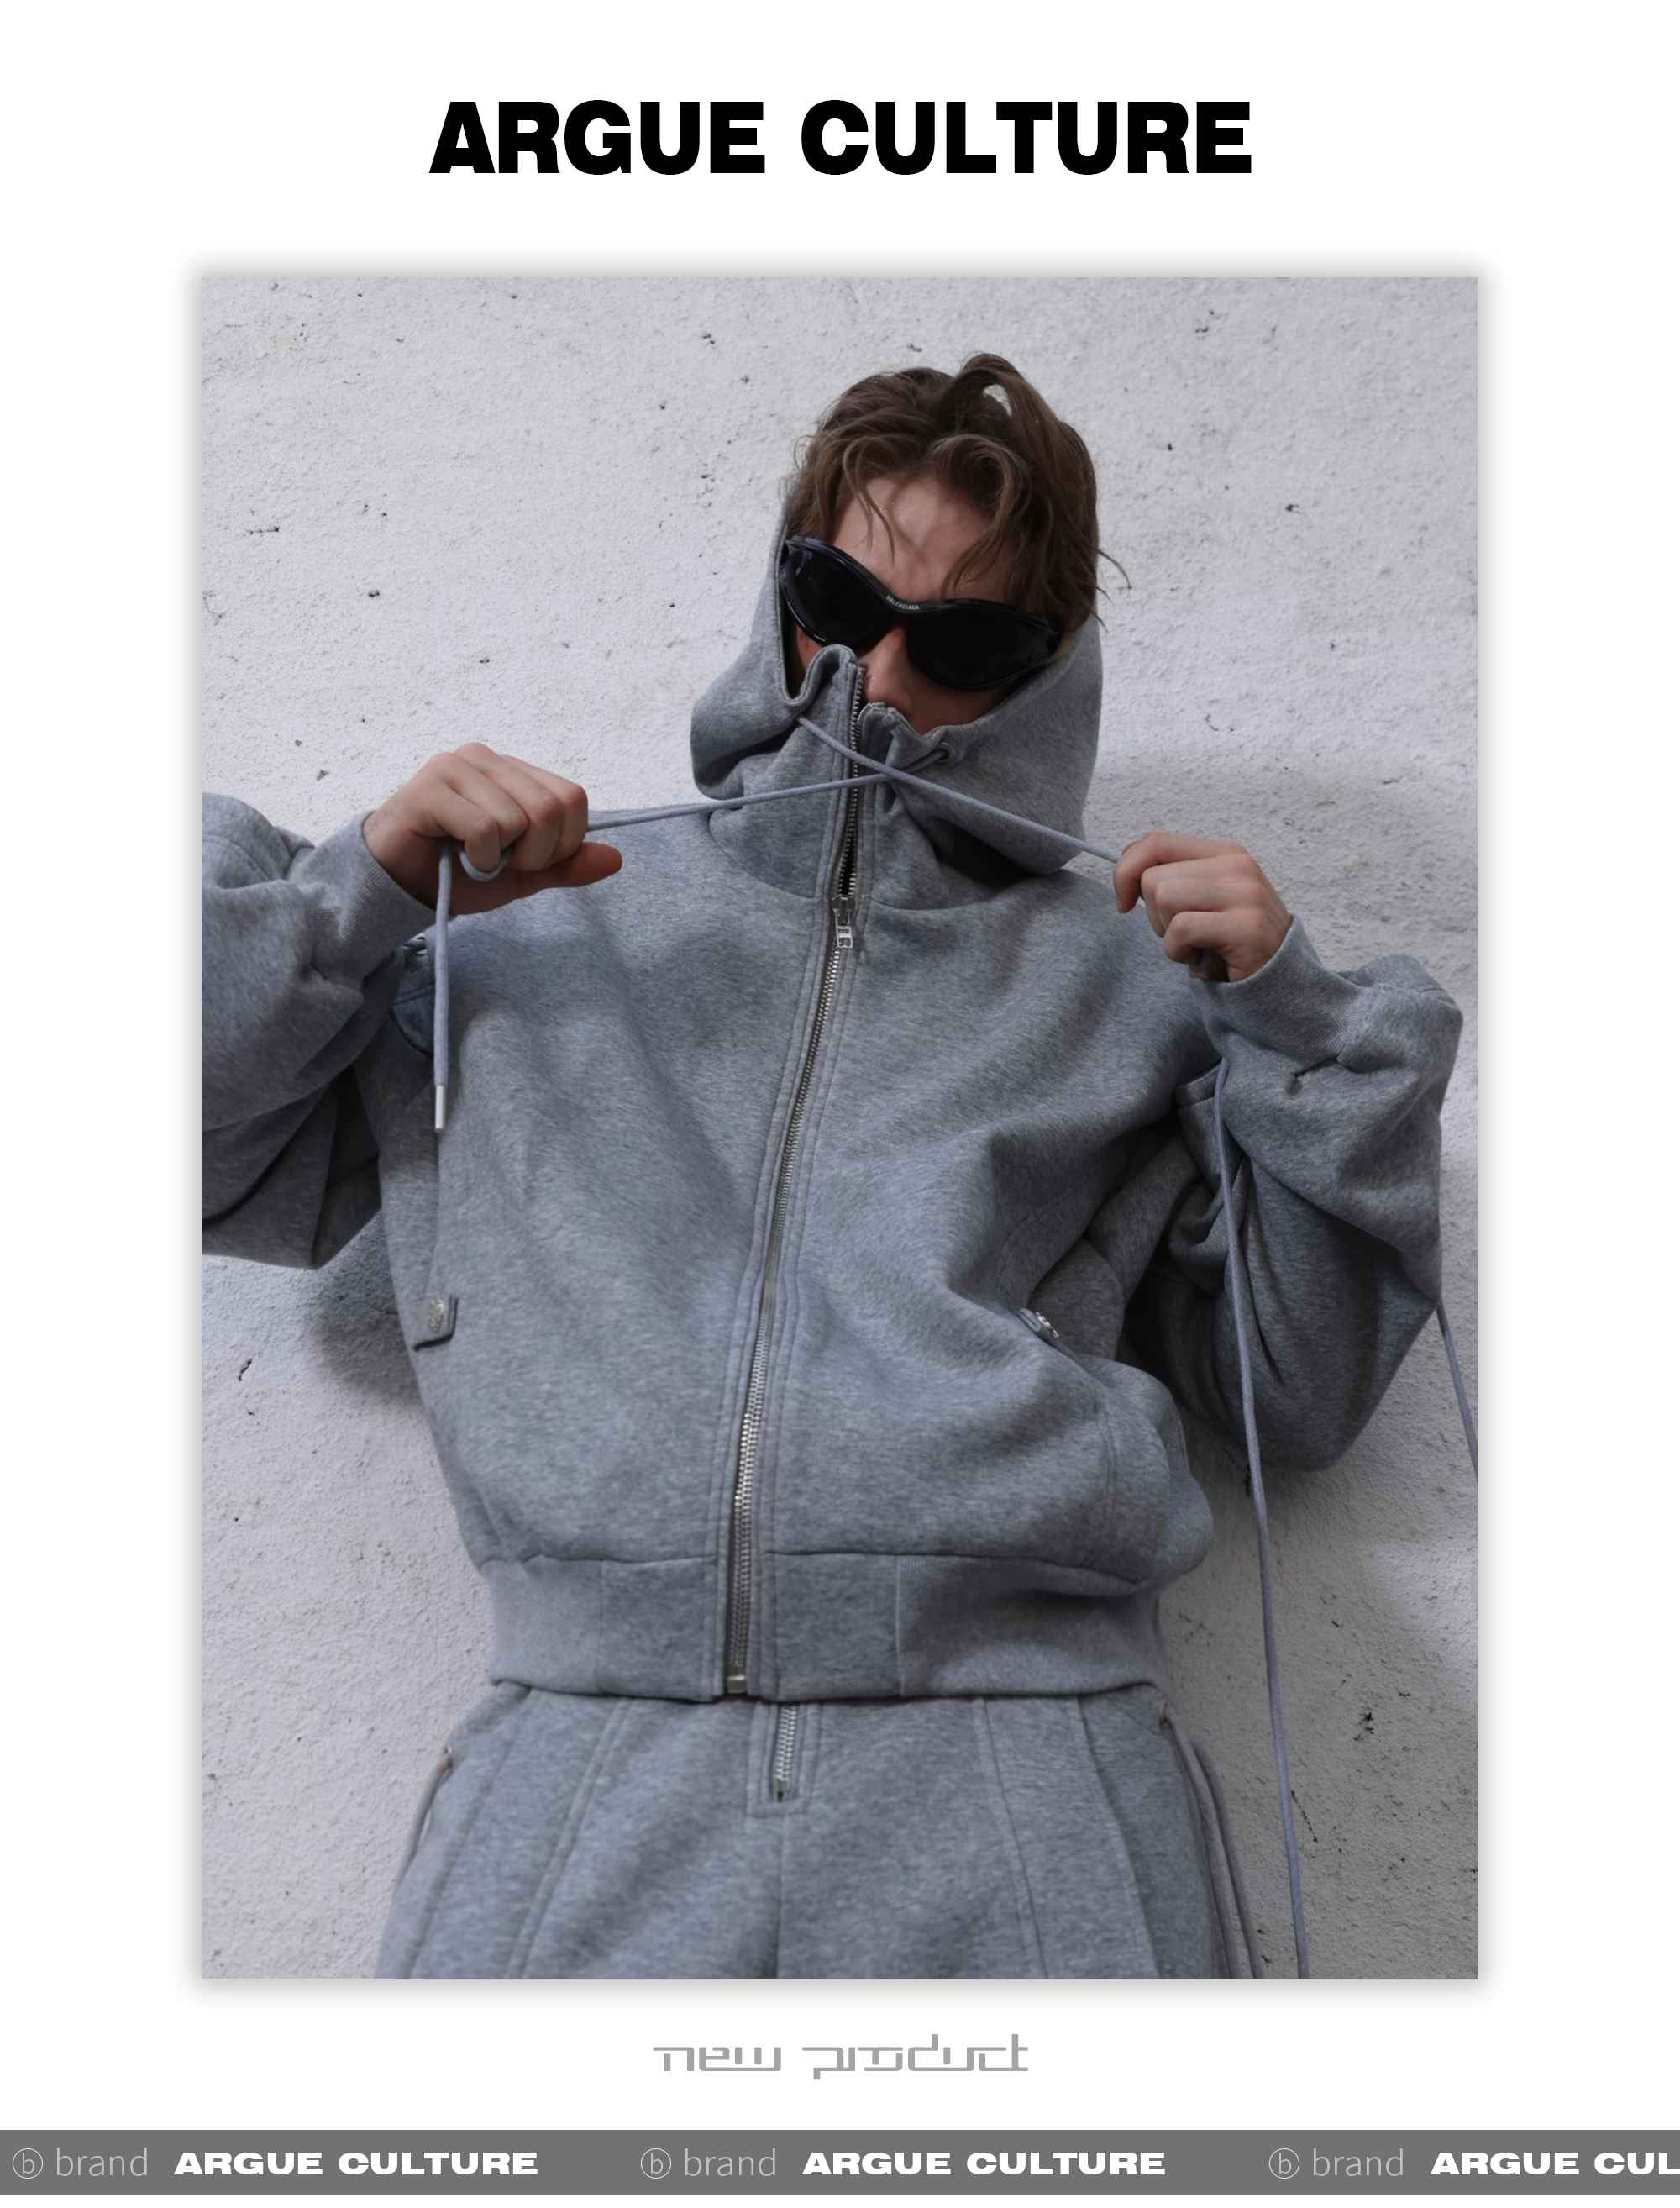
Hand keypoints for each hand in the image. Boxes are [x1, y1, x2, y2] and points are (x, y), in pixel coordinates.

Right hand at [362, 743, 621, 910]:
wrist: (396, 885)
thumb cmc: (454, 872)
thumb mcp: (522, 875)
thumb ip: (565, 865)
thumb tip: (616, 858)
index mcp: (512, 771)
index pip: (573, 797)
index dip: (563, 843)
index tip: (528, 861)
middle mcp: (486, 758)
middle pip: (552, 808)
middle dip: (535, 855)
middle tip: (500, 863)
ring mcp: (456, 767)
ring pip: (519, 819)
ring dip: (500, 858)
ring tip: (470, 857)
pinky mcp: (430, 788)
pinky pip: (485, 828)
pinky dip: (478, 857)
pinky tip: (453, 855)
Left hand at [1113, 832, 1290, 983]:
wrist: (1277, 978)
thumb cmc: (1229, 941)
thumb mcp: (1201, 899)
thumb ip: (1171, 876)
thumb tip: (1125, 863)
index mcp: (1224, 853)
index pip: (1156, 842)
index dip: (1125, 870)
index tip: (1124, 900)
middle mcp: (1237, 866)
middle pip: (1153, 877)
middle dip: (1153, 914)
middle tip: (1182, 933)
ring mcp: (1245, 894)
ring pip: (1164, 898)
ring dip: (1166, 934)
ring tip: (1194, 944)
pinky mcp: (1246, 926)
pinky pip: (1181, 929)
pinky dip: (1178, 952)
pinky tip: (1201, 958)